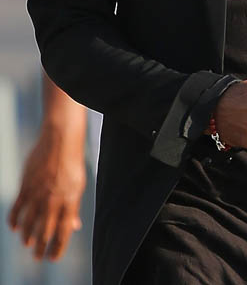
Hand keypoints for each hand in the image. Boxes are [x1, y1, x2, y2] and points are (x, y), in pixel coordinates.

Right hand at [8, 128, 85, 259]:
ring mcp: (38, 194)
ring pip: (29, 223)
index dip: (58, 247)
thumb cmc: (71, 165)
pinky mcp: (26, 187)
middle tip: (36, 257)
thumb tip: (74, 227)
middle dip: (40, 247)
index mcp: (70, 200)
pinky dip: (14, 221)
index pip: (64, 231)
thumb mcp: (78, 186)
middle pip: (45, 231)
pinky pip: (17, 209)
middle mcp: (54, 200)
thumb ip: (73, 208)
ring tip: (27, 243)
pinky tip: (15, 228)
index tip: (53, 258)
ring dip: (27, 236)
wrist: (60, 141)